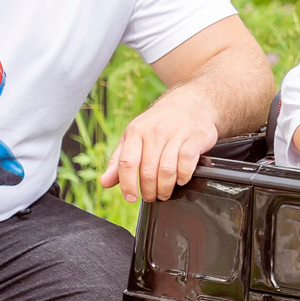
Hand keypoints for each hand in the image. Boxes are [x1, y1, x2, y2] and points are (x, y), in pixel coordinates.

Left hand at [99, 96, 218, 201]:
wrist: (190, 102)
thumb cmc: (159, 123)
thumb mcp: (134, 136)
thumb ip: (118, 160)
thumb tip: (105, 182)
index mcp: (136, 131)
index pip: (127, 162)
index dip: (127, 184)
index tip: (130, 198)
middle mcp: (155, 131)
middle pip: (147, 171)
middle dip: (149, 191)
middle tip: (151, 197)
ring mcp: (175, 134)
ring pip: (167, 170)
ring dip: (165, 188)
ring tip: (164, 193)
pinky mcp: (194, 138)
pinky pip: (186, 163)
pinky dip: (183, 176)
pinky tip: (181, 180)